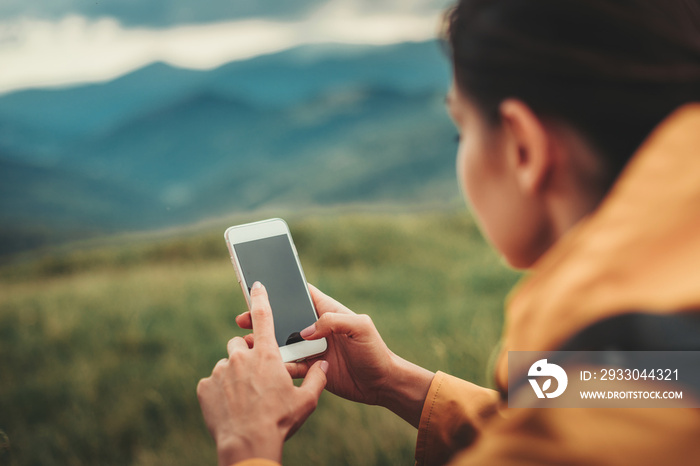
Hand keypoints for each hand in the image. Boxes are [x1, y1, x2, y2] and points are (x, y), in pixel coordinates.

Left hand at [197, 282, 327, 465]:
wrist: (247, 445)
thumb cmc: (279, 421)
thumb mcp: (306, 402)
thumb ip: (317, 379)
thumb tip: (324, 366)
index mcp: (266, 355)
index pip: (263, 315)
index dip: (260, 297)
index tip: (256, 285)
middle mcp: (240, 357)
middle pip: (240, 344)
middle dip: (246, 354)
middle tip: (256, 377)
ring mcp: (219, 371)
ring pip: (226, 365)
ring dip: (234, 376)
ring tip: (245, 398)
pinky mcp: (204, 387)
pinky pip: (212, 384)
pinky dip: (220, 393)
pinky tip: (230, 408)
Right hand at [236, 284, 433, 427]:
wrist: (381, 383)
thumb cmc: (374, 351)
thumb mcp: (360, 327)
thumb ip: (333, 321)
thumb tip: (305, 331)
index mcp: (329, 311)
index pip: (303, 294)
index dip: (283, 290)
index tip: (260, 288)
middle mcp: (317, 328)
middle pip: (285, 318)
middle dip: (264, 317)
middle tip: (243, 318)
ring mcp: (312, 348)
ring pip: (283, 342)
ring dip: (266, 342)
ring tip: (248, 343)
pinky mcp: (310, 368)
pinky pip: (289, 364)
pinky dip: (277, 364)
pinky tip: (265, 365)